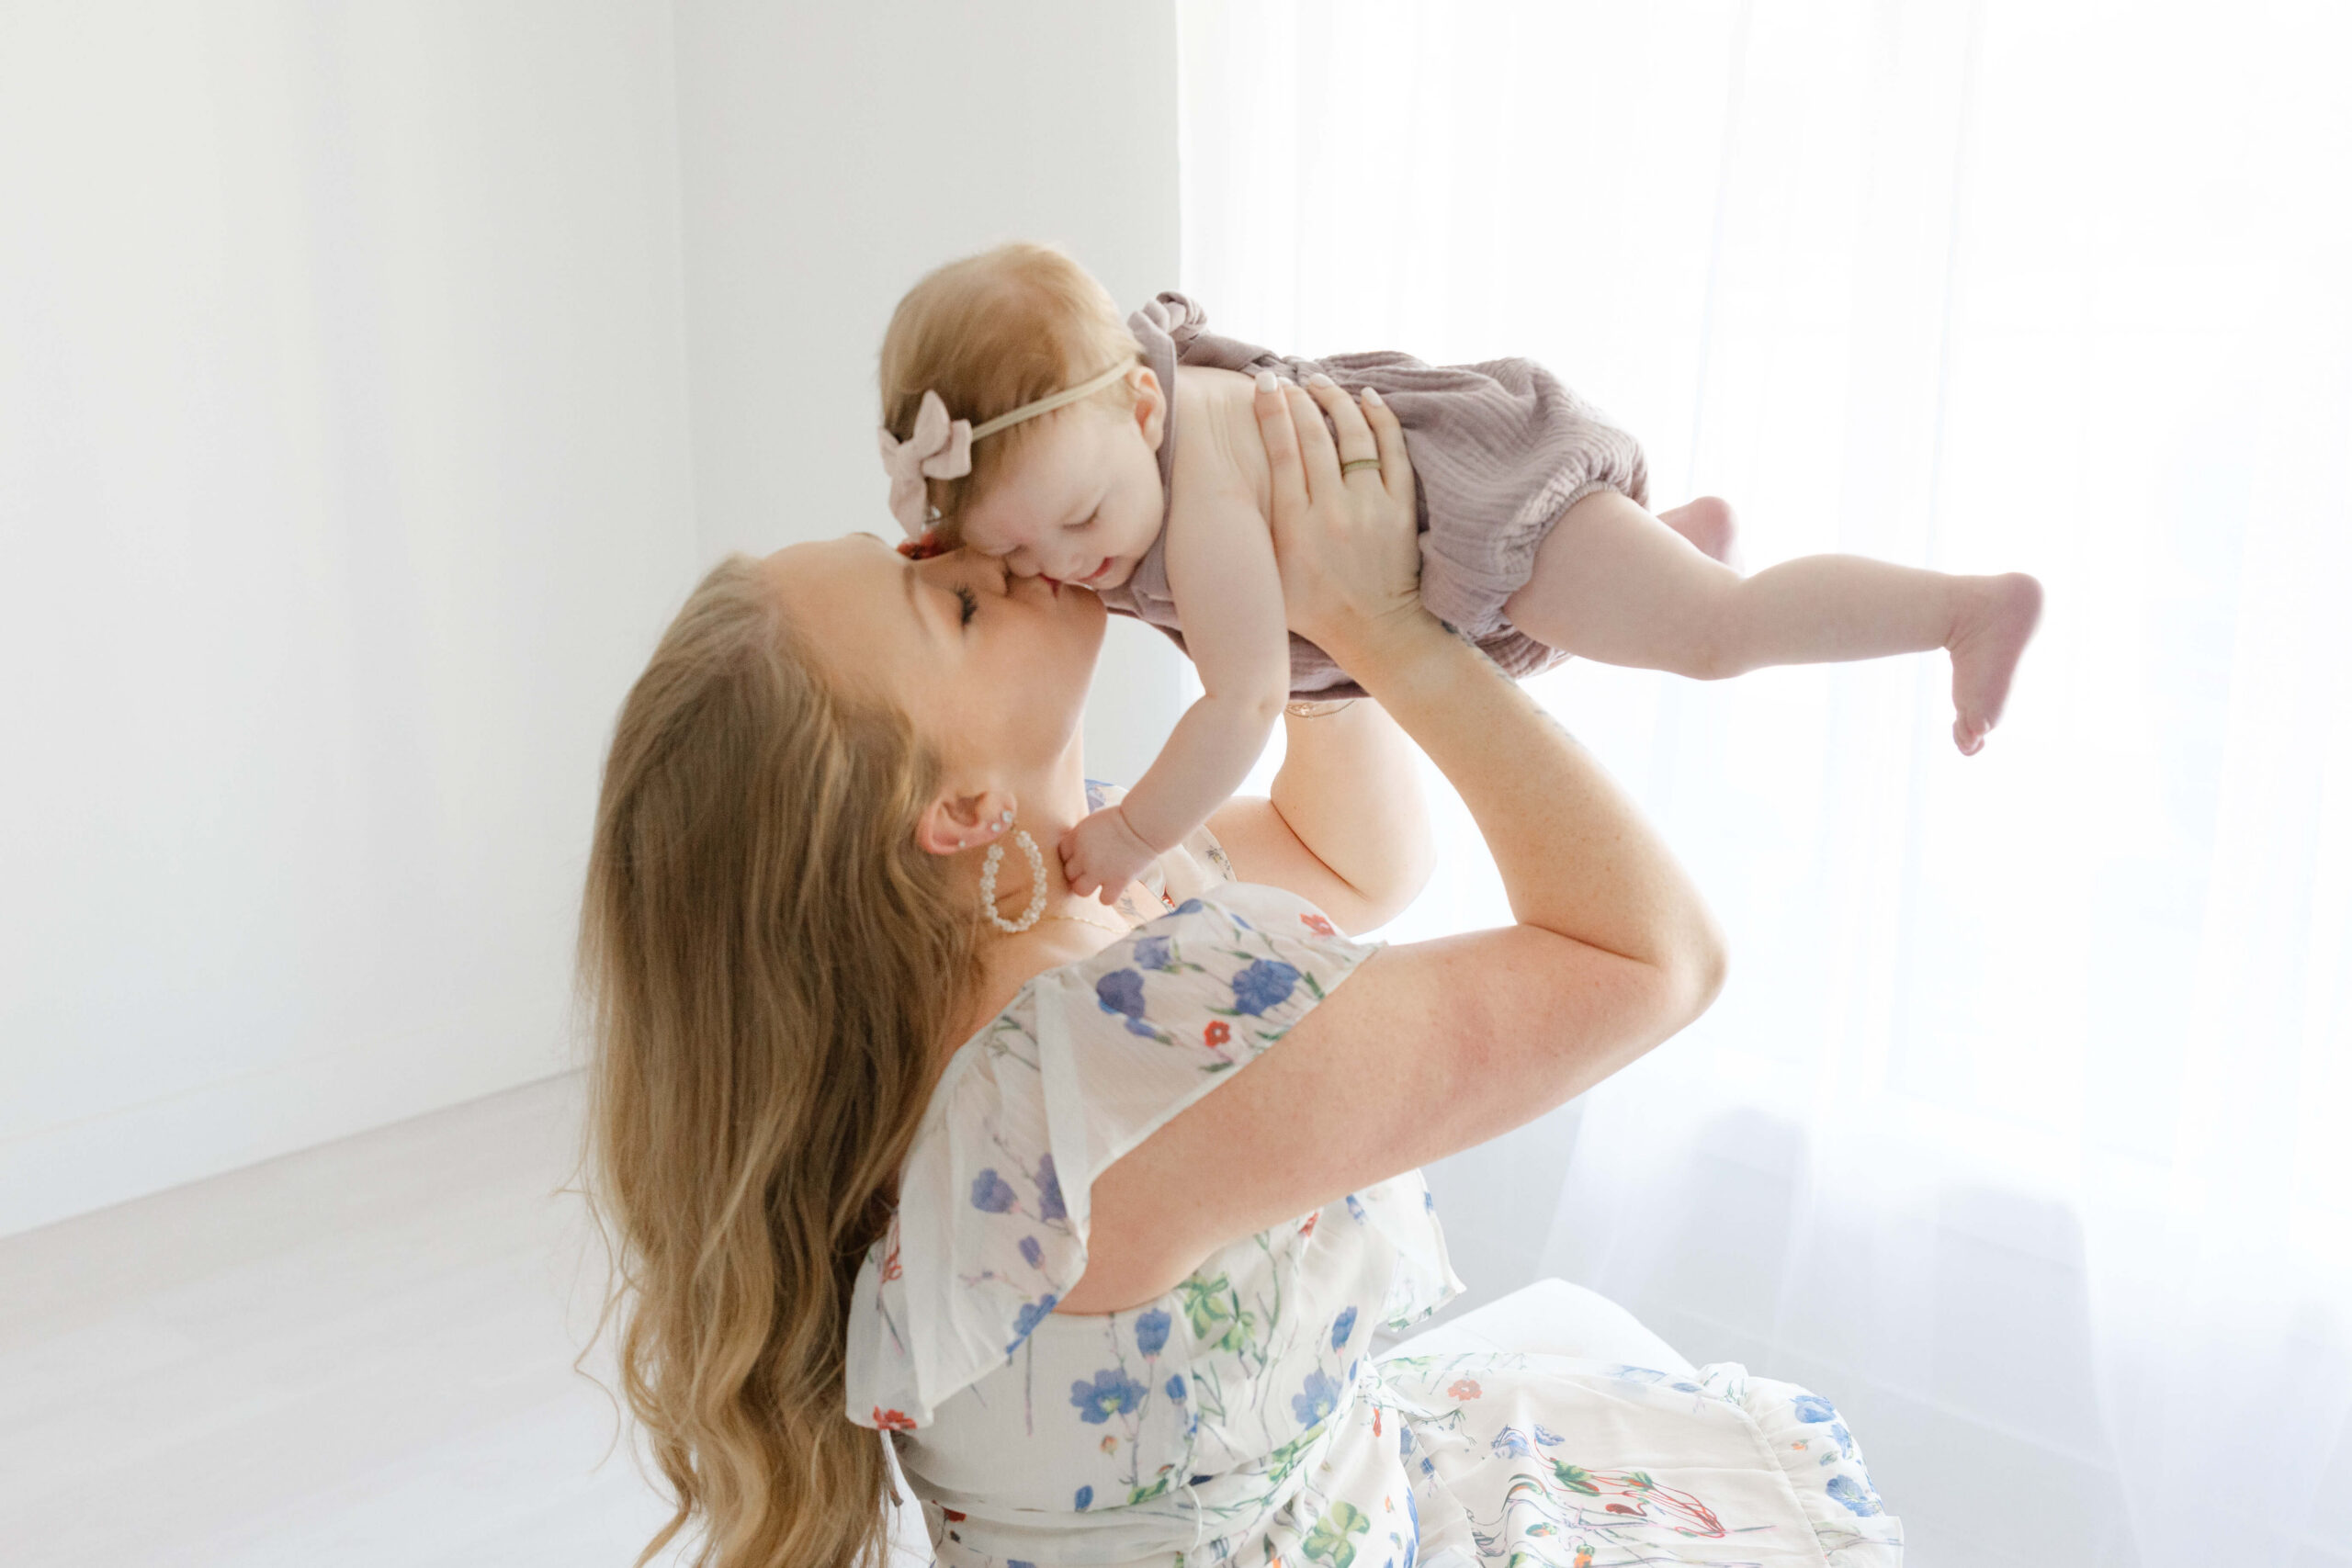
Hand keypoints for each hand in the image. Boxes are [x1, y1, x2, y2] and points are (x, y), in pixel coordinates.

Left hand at [1060, 805, 1158, 904]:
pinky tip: (1113, 887)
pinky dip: (1108, 896)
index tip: (1083, 855)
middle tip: (1092, 867)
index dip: (1072, 856)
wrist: (1144, 824)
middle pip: (1068, 873)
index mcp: (1076, 837)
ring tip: (1097, 881)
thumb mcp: (1094, 821)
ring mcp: (1099, 871)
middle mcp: (1083, 856)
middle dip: (1079, 871)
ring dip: (1087, 886)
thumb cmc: (1122, 819)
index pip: (1062, 854)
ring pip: (1079, 890)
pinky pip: (1104, 900)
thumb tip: (1075, 852)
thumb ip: (1082, 837)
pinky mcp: (1117, 882)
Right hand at [1253, 372, 1425, 658]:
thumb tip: (1223, 497)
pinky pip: (1393, 451)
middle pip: (1314, 436)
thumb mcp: (1269, 577)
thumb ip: (1254, 534)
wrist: (1376, 631)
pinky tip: (1367, 399)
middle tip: (1288, 381)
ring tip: (1321, 384)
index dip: (1272, 412)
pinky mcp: (1400, 509)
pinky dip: (1381, 419)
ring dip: (1336, 401)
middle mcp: (1331, 512)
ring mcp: (1370, 507)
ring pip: (1353, 436)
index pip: (1281, 452)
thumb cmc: (1314, 610)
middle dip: (1298, 399)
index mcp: (1294, 527)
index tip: (1265, 386)